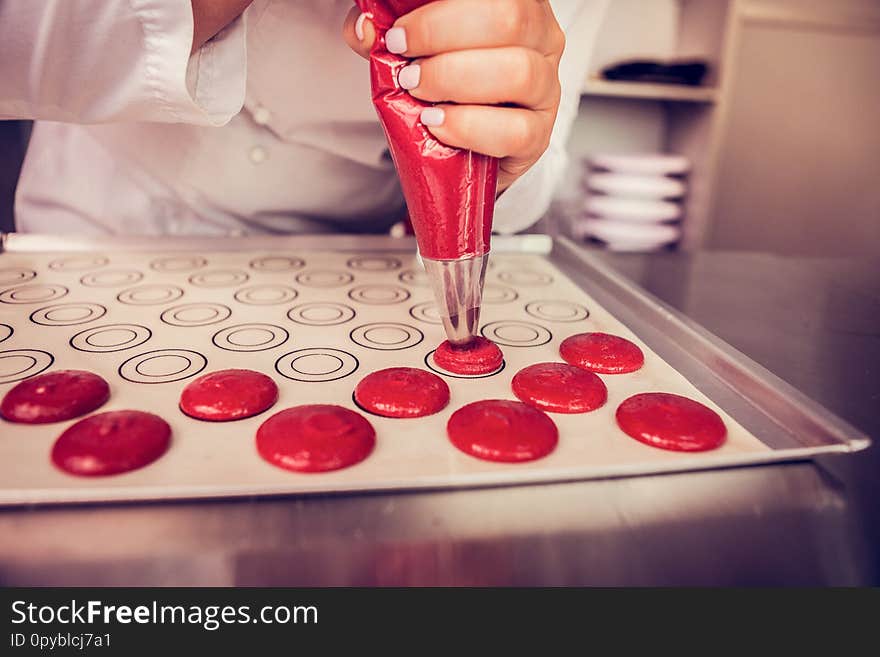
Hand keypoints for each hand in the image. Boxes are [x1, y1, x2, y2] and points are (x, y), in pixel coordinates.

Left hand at [344, 0, 564, 192]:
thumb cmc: (441, 87)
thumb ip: (386, 32)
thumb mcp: (411, 49)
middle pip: (510, 17)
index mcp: (515, 4)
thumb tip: (365, 28)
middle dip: (443, 37)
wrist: (459, 150)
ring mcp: (546, 86)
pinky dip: (468, 127)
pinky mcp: (539, 135)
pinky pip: (514, 130)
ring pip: (517, 72)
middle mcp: (540, 37)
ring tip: (419, 93)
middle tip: (406, 63)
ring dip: (454, 82)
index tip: (399, 31)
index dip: (441, 10)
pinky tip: (439, 125)